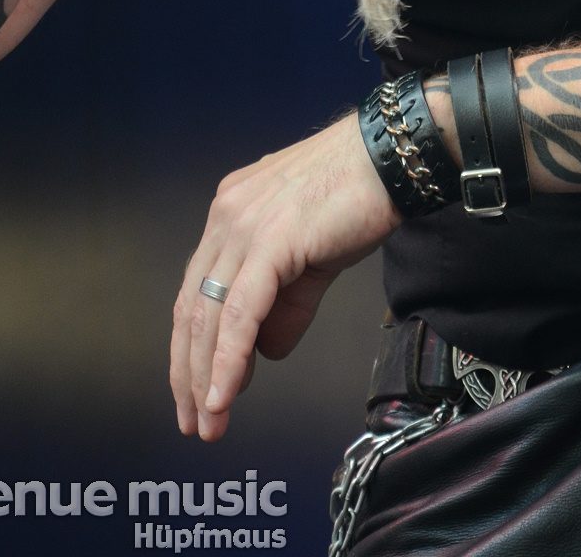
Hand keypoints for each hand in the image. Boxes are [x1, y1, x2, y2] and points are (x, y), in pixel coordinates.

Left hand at [171, 112, 401, 443]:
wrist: (390, 158)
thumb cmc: (359, 197)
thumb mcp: (314, 258)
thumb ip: (287, 304)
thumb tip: (267, 352)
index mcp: (231, 214)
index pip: (197, 292)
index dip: (192, 349)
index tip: (195, 394)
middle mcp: (225, 216)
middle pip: (192, 308)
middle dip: (189, 372)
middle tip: (195, 423)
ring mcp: (242, 226)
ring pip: (209, 315)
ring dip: (205, 377)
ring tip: (210, 423)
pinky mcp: (268, 241)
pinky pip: (239, 313)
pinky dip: (227, 360)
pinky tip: (224, 395)